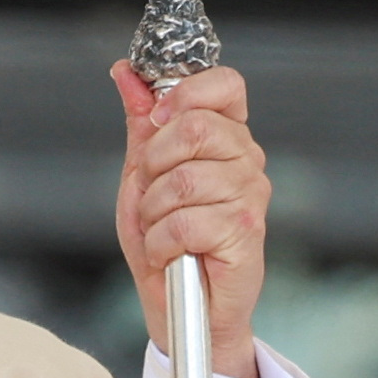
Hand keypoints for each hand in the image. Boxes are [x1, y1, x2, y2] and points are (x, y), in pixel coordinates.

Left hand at [111, 62, 269, 377]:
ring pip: (183, 179)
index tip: (156, 119)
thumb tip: (126, 72)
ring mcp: (251, 196)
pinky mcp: (246, 233)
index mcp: (226, 138)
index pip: (225, 84)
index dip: (185, 93)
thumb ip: (140, 123)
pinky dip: (161, 242)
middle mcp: (247, 161)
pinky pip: (185, 222)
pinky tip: (170, 253)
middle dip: (153, 163)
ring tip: (162, 230)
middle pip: (196, 126)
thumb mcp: (141, 175)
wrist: (179, 306)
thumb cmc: (164, 240)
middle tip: (153, 194)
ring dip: (153, 211)